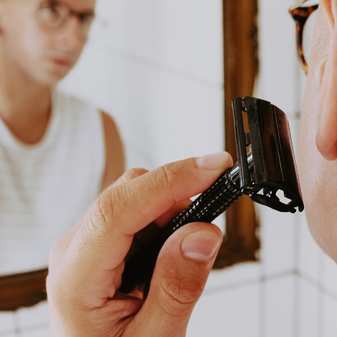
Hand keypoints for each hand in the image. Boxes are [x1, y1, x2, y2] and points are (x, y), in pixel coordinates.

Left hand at [47, 152, 231, 336]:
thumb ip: (177, 287)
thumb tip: (203, 233)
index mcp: (76, 277)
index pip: (118, 208)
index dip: (169, 181)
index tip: (213, 168)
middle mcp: (76, 249)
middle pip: (127, 193)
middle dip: (176, 194)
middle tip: (210, 217)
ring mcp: (87, 242)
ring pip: (134, 197)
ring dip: (172, 209)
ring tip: (187, 248)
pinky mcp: (101, 241)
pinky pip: (135, 211)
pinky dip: (164, 218)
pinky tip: (173, 245)